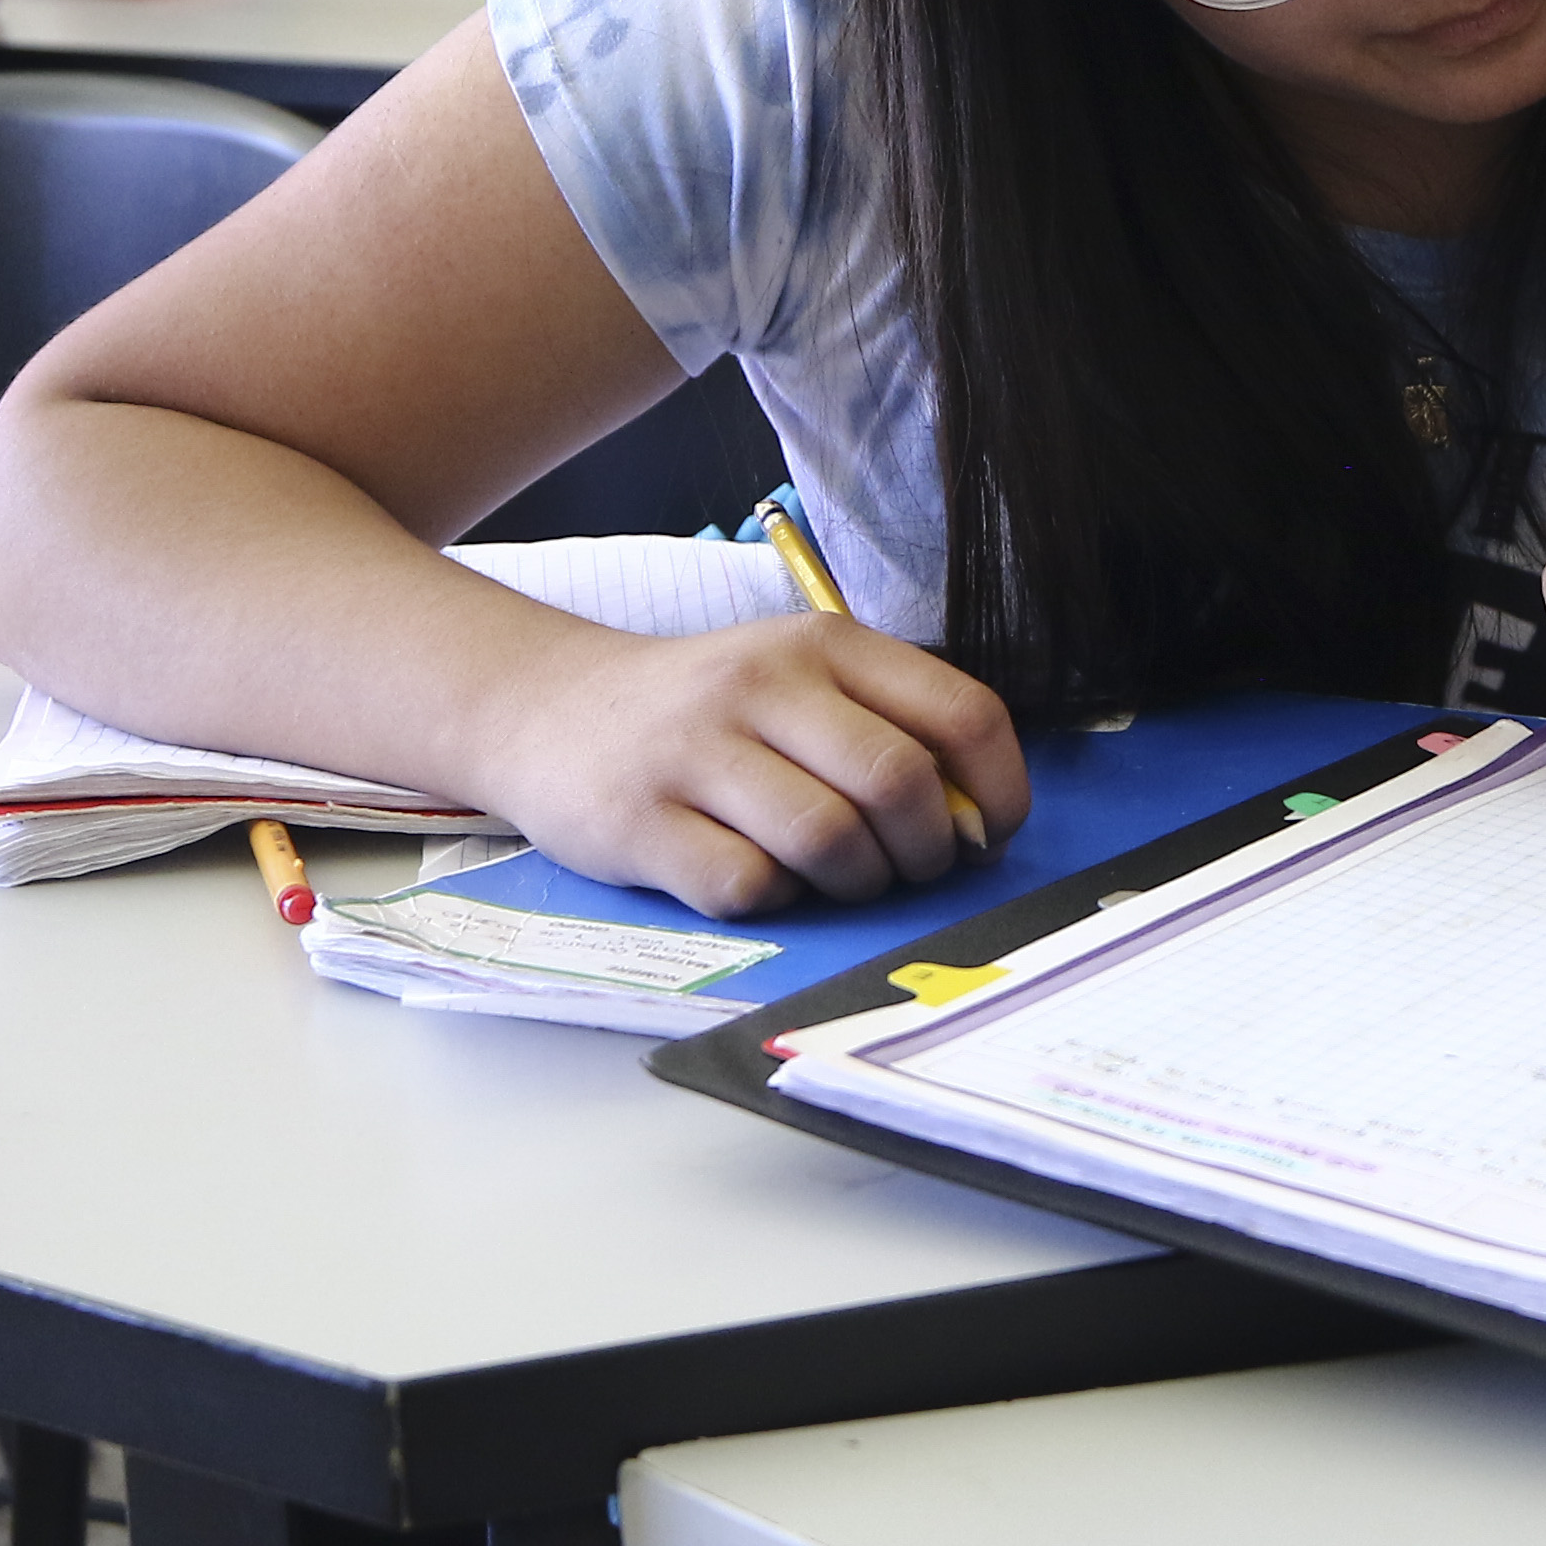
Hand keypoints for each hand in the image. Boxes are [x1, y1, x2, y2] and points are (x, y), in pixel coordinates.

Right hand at [483, 612, 1026, 915]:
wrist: (545, 706)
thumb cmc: (705, 712)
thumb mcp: (799, 683)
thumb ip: (888, 730)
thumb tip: (976, 826)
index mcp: (823, 645)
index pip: (963, 714)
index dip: (999, 790)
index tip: (987, 832)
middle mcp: (762, 684)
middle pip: (900, 783)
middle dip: (926, 850)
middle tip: (907, 867)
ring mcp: (696, 752)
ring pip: (829, 841)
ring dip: (855, 882)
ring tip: (836, 876)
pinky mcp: (641, 822)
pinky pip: (747, 886)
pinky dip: (772, 899)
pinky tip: (758, 878)